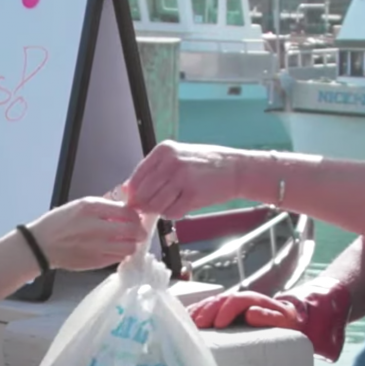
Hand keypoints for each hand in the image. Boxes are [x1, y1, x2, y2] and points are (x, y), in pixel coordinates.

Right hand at [28, 197, 147, 270]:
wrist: (41, 245)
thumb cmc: (59, 223)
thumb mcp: (80, 204)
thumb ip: (105, 205)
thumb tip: (126, 206)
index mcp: (91, 208)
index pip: (127, 211)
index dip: (136, 214)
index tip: (136, 216)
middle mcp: (97, 227)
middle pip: (133, 230)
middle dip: (139, 230)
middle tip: (138, 230)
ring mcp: (97, 247)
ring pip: (130, 248)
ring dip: (132, 243)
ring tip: (127, 240)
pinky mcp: (96, 262)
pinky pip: (119, 258)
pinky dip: (120, 253)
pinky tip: (114, 248)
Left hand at [124, 140, 243, 218]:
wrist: (236, 169)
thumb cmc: (205, 164)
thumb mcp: (177, 157)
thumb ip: (153, 171)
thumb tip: (128, 189)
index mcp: (164, 151)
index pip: (136, 177)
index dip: (133, 194)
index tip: (135, 202)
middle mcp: (171, 162)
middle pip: (143, 194)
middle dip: (144, 205)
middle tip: (149, 209)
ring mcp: (182, 178)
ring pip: (155, 205)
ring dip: (159, 210)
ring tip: (170, 204)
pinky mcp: (193, 194)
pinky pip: (171, 212)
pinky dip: (172, 214)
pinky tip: (180, 206)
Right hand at [189, 291, 304, 330]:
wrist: (286, 318)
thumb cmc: (285, 322)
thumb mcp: (284, 320)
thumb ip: (269, 316)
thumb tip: (251, 313)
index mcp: (253, 299)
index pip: (236, 300)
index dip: (226, 311)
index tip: (219, 324)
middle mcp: (238, 298)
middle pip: (219, 300)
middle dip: (207, 312)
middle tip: (199, 326)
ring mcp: (228, 302)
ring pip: (210, 302)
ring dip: (198, 312)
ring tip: (190, 324)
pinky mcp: (222, 309)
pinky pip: (205, 307)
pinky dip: (195, 311)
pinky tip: (186, 318)